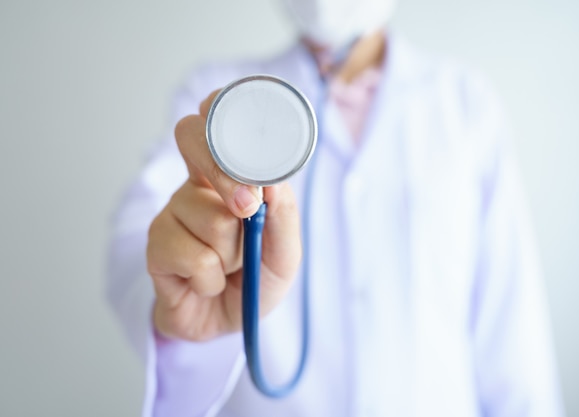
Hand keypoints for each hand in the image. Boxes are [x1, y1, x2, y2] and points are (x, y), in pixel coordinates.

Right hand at [147, 91, 301, 341]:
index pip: (216, 125)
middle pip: (191, 139)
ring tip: (229, 266)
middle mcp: (197, 185)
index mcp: (229, 176)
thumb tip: (272, 183)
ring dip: (232, 254)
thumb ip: (283, 217)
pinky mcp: (156, 245)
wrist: (224, 323)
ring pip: (212, 217)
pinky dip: (211, 278)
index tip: (223, 105)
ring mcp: (173, 212)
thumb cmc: (255, 278)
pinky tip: (206, 282)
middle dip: (226, 173)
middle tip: (247, 209)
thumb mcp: (284, 254)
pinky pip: (193, 255)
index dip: (217, 106)